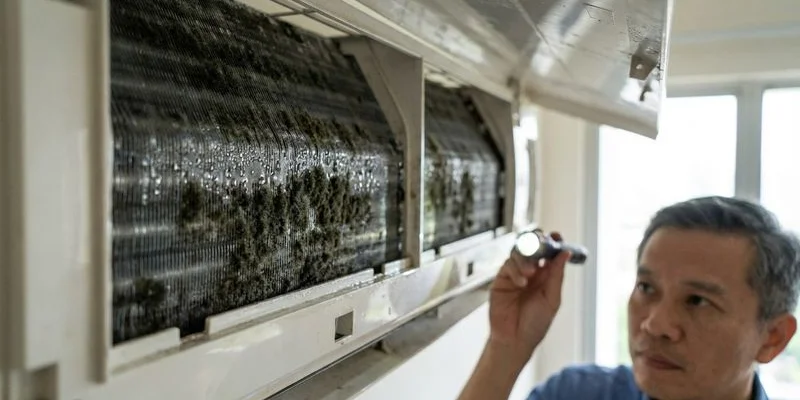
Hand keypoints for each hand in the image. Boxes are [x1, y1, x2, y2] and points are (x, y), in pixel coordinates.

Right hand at [487, 232, 570, 362]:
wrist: (514, 340)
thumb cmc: (534, 324)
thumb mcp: (552, 299)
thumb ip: (556, 275)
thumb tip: (564, 254)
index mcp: (546, 276)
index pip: (549, 253)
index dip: (553, 242)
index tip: (557, 236)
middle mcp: (531, 272)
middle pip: (532, 247)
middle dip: (536, 242)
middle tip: (540, 243)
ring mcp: (515, 274)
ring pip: (519, 253)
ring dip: (526, 259)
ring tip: (530, 273)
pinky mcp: (501, 279)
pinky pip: (508, 266)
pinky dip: (515, 271)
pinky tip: (521, 283)